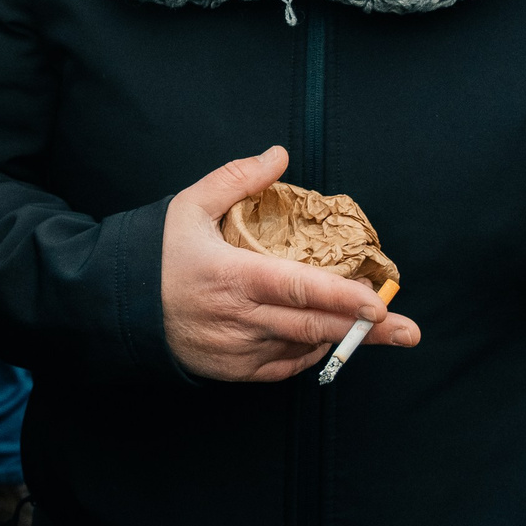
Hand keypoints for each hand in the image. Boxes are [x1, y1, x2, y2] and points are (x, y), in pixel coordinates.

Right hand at [160, 145, 419, 381]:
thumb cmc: (154, 254)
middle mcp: (238, 318)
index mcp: (231, 276)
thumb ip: (237, 179)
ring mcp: (236, 349)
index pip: (297, 289)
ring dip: (341, 340)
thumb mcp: (188, 206)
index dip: (340, 297)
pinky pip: (282, 367)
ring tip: (380, 335)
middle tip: (408, 330)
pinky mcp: (232, 370)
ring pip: (302, 348)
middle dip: (365, 331)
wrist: (117, 306)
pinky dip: (308, 353)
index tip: (376, 302)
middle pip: (313, 326)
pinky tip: (325, 339)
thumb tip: (279, 154)